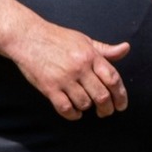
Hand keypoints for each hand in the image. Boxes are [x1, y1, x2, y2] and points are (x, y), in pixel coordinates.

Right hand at [9, 20, 129, 119]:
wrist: (26, 36)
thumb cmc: (56, 38)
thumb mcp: (84, 40)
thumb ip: (105, 50)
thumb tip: (126, 48)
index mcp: (91, 56)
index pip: (113, 79)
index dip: (121, 95)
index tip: (121, 105)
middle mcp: (80, 67)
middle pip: (102, 96)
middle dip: (107, 108)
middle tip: (106, 112)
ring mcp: (64, 78)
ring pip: (84, 103)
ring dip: (88, 108)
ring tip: (86, 106)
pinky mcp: (49, 87)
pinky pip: (65, 108)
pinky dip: (72, 114)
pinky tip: (74, 112)